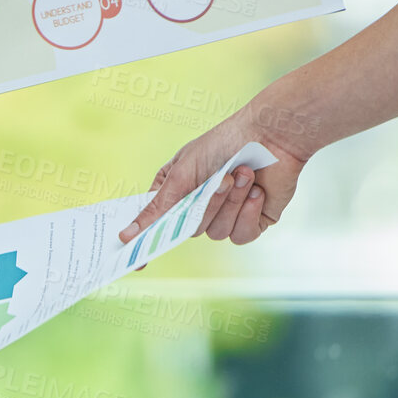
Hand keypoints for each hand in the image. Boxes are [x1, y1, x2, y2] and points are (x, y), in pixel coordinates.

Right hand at [116, 95, 310, 247]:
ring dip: (231, 204)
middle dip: (208, 205)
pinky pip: (240, 235)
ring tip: (244, 175)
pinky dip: (247, 214)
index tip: (136, 262)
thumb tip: (127, 235)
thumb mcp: (180, 174)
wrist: (271, 135)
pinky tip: (256, 192)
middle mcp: (197, 208)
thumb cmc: (222, 143)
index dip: (146, 242)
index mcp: (174, 194)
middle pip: (189, 230)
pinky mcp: (251, 222)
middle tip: (221, 178)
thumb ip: (156, 208)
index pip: (155, 225)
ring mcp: (224, 216)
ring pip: (217, 232)